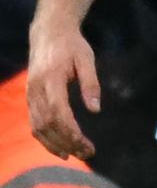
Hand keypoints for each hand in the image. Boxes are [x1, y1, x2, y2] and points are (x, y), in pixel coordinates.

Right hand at [27, 23, 99, 159]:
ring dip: (54, 144)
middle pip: (47, 124)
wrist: (48, 32)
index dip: (69, 131)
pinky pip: (33, 122)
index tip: (85, 144)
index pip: (58, 112)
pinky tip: (58, 145)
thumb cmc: (72, 46)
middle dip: (66, 142)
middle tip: (86, 154)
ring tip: (73, 155)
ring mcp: (30, 94)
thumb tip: (95, 110)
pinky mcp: (29, 97)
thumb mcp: (87, 59)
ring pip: (37, 126)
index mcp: (51, 79)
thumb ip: (90, 84)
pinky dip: (44, 137)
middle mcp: (36, 90)